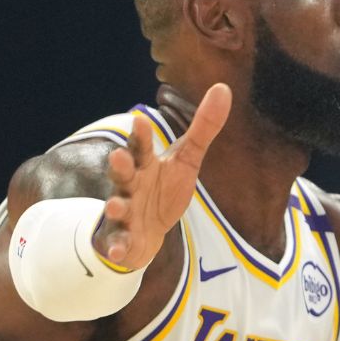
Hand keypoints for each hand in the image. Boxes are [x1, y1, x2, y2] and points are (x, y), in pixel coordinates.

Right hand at [94, 83, 229, 270]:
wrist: (145, 232)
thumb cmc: (163, 189)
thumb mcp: (187, 160)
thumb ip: (203, 129)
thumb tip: (223, 88)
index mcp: (144, 164)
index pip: (141, 147)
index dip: (141, 136)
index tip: (140, 120)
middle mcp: (129, 185)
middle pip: (123, 174)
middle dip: (120, 165)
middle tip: (119, 155)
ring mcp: (122, 212)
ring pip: (116, 207)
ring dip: (116, 207)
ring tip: (116, 206)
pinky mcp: (121, 238)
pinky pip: (117, 243)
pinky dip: (117, 247)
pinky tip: (119, 252)